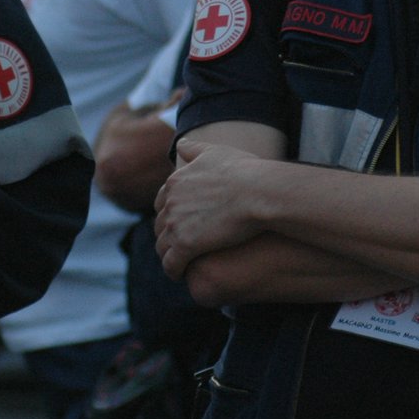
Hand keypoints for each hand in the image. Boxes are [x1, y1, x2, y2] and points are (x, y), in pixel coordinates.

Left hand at [153, 138, 276, 279]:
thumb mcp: (216, 151)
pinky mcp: (186, 245)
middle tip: (178, 246)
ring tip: (177, 264)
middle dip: (167, 236)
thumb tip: (181, 144)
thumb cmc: (245, 171)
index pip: (161, 202)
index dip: (169, 214)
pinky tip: (180, 274)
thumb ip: (195, 149)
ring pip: (162, 246)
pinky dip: (173, 270)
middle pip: (160, 225)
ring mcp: (176, 224)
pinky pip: (171, 264)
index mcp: (175, 182)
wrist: (259, 192)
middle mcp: (170, 202)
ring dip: (168, 255)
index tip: (179, 223)